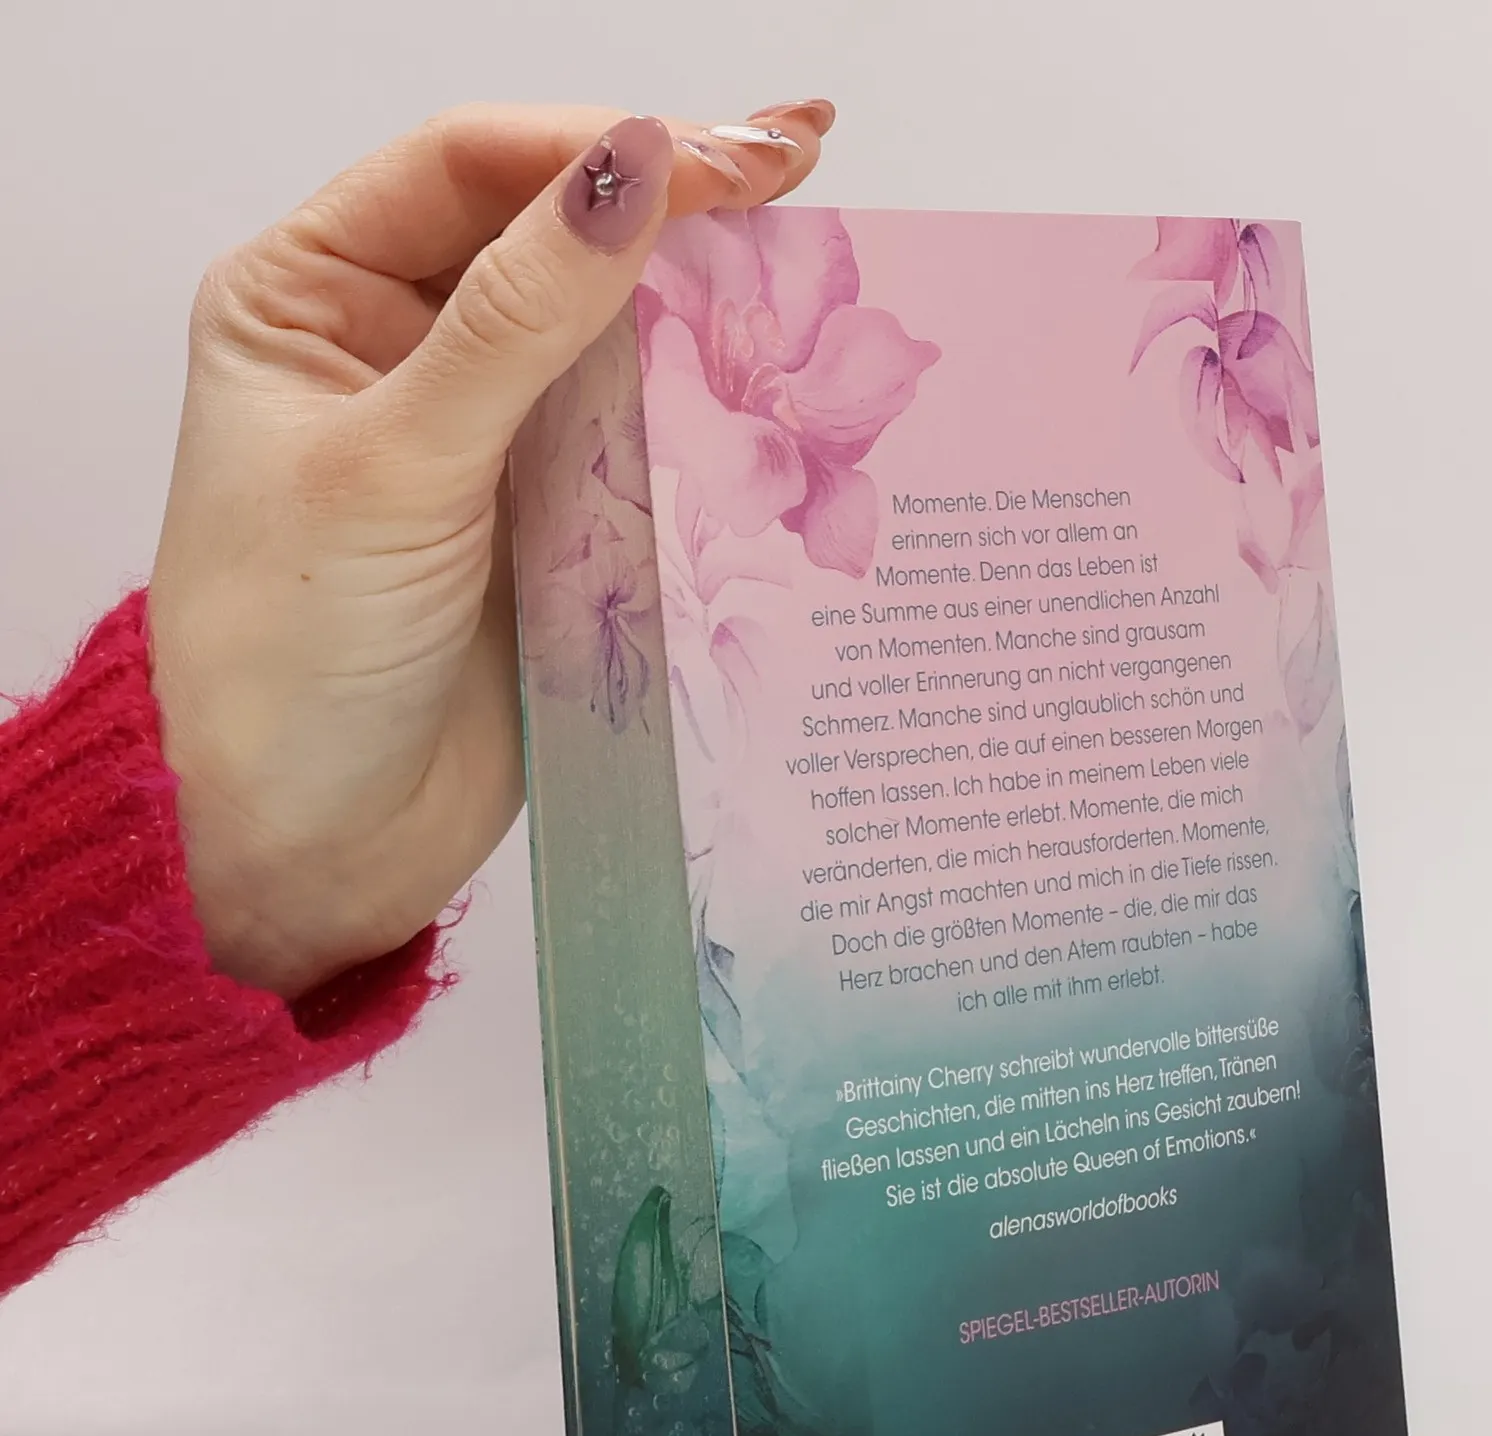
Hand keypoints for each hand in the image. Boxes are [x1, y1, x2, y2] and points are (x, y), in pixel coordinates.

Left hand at [149, 100, 833, 999]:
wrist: (318, 846)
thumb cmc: (295, 658)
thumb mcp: (398, 467)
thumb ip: (520, 319)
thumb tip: (632, 169)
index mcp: (312, 296)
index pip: (468, 169)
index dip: (593, 151)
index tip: (718, 160)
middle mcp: (399, 348)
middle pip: (551, 235)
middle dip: (671, 206)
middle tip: (801, 169)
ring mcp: (486, 437)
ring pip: (610, 336)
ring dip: (702, 307)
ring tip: (813, 267)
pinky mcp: (553, 521)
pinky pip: (641, 439)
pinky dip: (707, 415)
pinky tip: (778, 384)